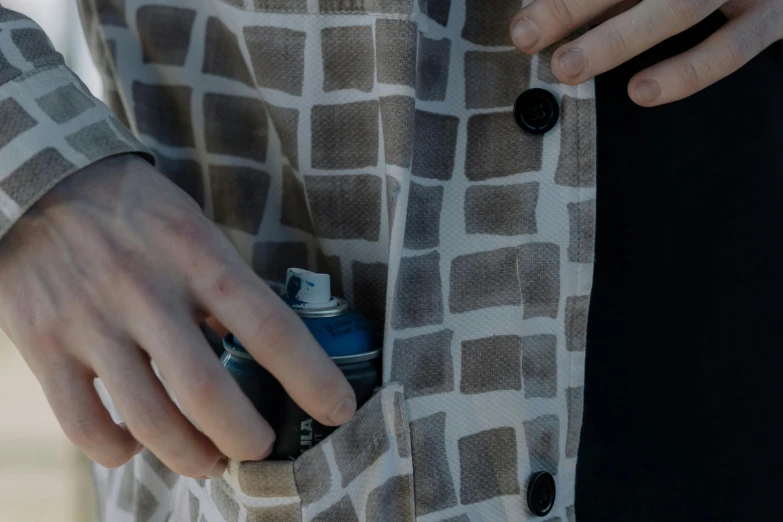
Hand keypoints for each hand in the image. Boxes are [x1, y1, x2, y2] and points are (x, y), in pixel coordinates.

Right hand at [0, 154, 354, 476]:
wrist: (40, 180)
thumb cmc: (135, 210)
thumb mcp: (192, 228)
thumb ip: (221, 287)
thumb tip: (255, 351)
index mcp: (197, 255)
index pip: (269, 327)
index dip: (311, 378)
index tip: (340, 410)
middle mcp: (145, 290)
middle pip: (208, 392)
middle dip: (246, 438)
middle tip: (259, 448)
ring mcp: (90, 320)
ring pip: (150, 420)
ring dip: (191, 456)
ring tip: (208, 461)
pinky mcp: (42, 344)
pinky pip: (84, 424)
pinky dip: (117, 450)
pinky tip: (134, 445)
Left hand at [510, 0, 781, 104]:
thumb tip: (539, 14)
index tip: (523, 24)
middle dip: (574, 6)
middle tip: (526, 35)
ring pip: (679, 7)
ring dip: (618, 39)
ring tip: (568, 67)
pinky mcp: (776, 16)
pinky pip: (733, 46)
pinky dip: (688, 70)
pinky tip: (643, 91)